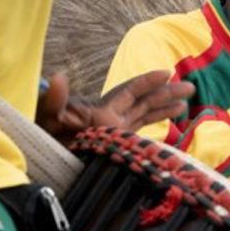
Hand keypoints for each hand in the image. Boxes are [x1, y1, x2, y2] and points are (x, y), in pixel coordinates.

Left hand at [37, 71, 193, 139]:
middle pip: (144, 102)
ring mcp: (114, 132)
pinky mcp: (114, 146)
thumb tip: (59, 76)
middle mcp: (111, 118)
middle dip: (167, 93)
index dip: (147, 82)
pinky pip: (139, 134)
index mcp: (101, 109)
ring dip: (165, 109)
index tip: (167, 73)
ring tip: (185, 104)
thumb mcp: (46, 116)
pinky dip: (153, 129)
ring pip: (145, 116)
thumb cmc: (41, 134)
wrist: (39, 157)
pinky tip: (167, 128)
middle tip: (190, 87)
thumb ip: (54, 98)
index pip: (130, 92)